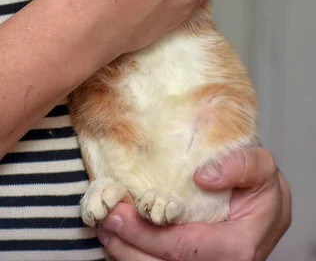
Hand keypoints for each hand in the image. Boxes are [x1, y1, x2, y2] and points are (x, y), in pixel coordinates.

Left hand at [98, 148, 290, 260]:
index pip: (184, 248)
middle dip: (128, 247)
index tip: (119, 211)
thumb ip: (240, 166)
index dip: (147, 234)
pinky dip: (137, 258)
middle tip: (104, 222)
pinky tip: (120, 242)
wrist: (268, 209)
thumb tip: (203, 175)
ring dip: (127, 256)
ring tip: (105, 232)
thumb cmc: (262, 188)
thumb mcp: (262, 167)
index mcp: (238, 246)